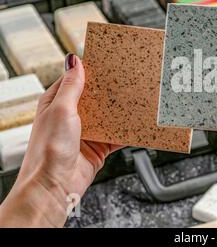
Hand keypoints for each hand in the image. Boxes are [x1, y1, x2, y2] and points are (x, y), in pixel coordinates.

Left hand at [0, 54, 121, 226]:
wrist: (55, 186)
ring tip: (136, 100)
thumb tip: (74, 60)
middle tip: (128, 79)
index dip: (91, 70)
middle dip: (111, 90)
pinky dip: (127, 130)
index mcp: (56, 102)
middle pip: (96, 97)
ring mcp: (86, 131)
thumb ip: (72, 86)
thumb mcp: (61, 110)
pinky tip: (137, 124)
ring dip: (120, 111)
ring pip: (109, 115)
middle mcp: (71, 116)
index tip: (108, 62)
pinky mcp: (98, 146)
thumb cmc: (49, 151)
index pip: (76, 79)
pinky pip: (117, 134)